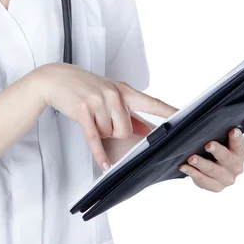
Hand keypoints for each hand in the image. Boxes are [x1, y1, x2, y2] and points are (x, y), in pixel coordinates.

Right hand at [39, 62, 177, 171]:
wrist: (56, 78)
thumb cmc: (85, 87)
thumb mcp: (110, 94)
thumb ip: (129, 112)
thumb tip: (147, 129)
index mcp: (124, 90)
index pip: (152, 103)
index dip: (169, 112)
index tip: (186, 116)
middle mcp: (114, 94)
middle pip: (126, 130)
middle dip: (115, 132)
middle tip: (103, 121)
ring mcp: (98, 101)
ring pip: (109, 133)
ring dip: (101, 133)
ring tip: (91, 118)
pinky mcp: (83, 110)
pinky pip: (95, 138)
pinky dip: (99, 153)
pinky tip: (104, 164)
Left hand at [178, 128, 243, 191]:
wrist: (208, 162)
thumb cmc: (212, 142)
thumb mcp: (215, 133)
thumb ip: (214, 126)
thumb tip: (200, 113)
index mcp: (240, 151)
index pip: (240, 144)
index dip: (237, 139)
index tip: (232, 131)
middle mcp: (236, 166)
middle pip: (228, 159)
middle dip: (218, 151)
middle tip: (208, 144)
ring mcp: (226, 178)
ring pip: (214, 172)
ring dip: (202, 164)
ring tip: (191, 157)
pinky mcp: (215, 187)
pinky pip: (204, 182)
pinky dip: (193, 174)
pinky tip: (184, 166)